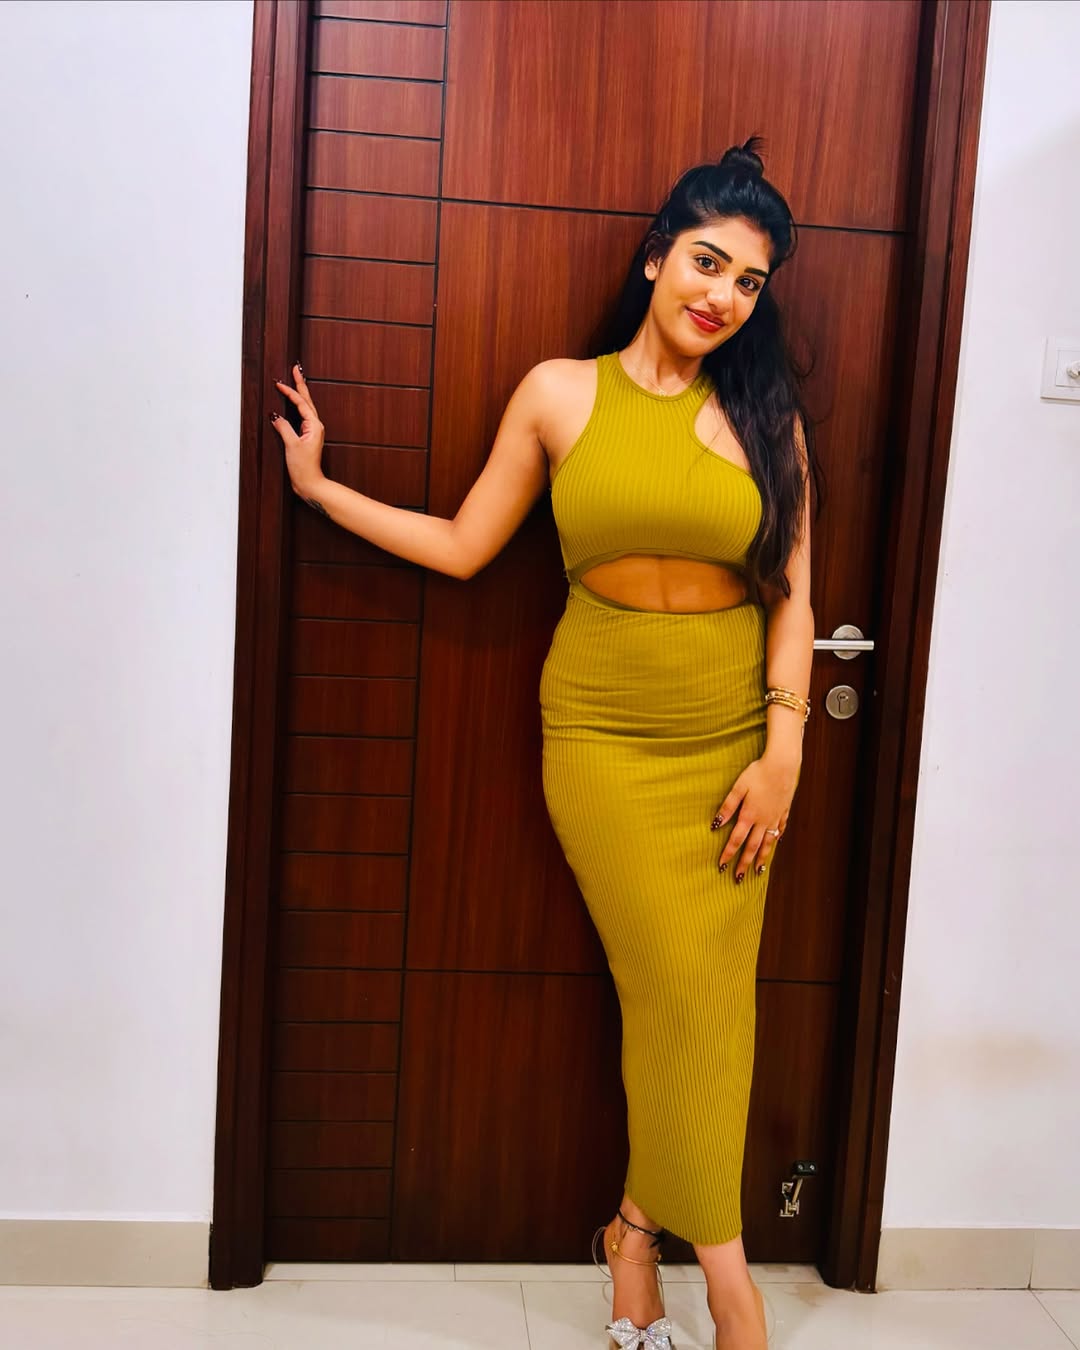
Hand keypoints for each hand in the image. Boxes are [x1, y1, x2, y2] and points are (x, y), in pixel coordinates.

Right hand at [270, 363, 325, 494]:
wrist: (310, 483)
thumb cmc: (303, 467)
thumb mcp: (291, 445)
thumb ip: (283, 428)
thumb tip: (275, 416)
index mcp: (314, 425)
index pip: (301, 403)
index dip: (290, 391)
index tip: (279, 382)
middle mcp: (315, 426)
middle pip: (307, 400)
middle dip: (301, 384)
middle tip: (296, 368)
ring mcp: (312, 431)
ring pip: (306, 406)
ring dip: (300, 393)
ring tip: (296, 380)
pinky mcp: (307, 437)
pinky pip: (302, 415)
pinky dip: (297, 406)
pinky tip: (294, 403)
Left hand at [710, 754, 799, 881]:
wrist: (783, 765)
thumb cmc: (758, 772)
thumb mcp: (738, 787)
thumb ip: (728, 806)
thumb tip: (716, 824)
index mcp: (749, 815)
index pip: (736, 840)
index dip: (728, 854)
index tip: (722, 866)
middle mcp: (763, 820)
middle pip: (752, 847)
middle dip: (744, 863)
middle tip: (739, 878)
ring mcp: (776, 817)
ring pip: (768, 842)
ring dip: (762, 857)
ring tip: (759, 871)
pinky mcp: (784, 810)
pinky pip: (780, 829)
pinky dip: (777, 838)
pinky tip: (776, 842)